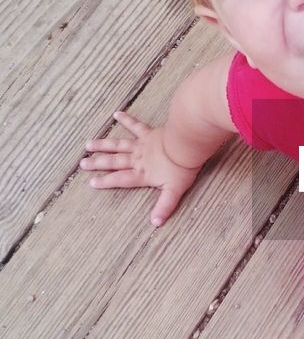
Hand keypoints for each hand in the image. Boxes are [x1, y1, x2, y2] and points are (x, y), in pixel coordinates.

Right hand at [80, 110, 201, 225]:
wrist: (186, 146)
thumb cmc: (182, 169)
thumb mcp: (174, 192)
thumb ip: (164, 207)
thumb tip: (156, 224)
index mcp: (142, 174)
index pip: (121, 179)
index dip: (106, 182)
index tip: (92, 182)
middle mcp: (137, 159)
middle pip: (114, 162)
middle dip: (97, 163)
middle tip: (82, 163)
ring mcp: (141, 145)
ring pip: (118, 146)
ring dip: (103, 145)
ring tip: (88, 144)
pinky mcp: (148, 133)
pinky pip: (135, 126)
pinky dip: (126, 119)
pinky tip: (116, 115)